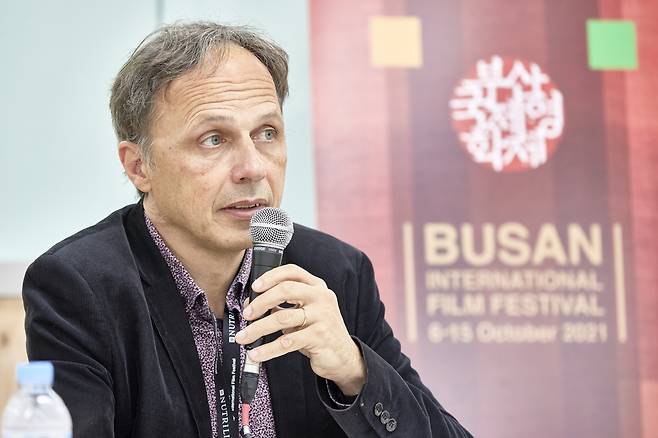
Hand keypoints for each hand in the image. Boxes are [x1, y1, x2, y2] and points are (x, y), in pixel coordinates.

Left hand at [235, 264, 365, 395]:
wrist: (343, 356)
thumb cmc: (319, 331)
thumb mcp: (304, 313)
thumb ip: (282, 305)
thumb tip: (252, 304)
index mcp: (317, 287)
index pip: (292, 271)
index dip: (271, 276)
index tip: (255, 286)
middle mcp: (321, 297)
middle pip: (285, 290)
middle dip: (260, 302)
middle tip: (247, 314)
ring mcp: (322, 316)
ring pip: (282, 318)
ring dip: (258, 328)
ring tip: (244, 337)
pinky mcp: (319, 337)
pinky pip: (287, 342)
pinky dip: (268, 349)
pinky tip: (257, 354)